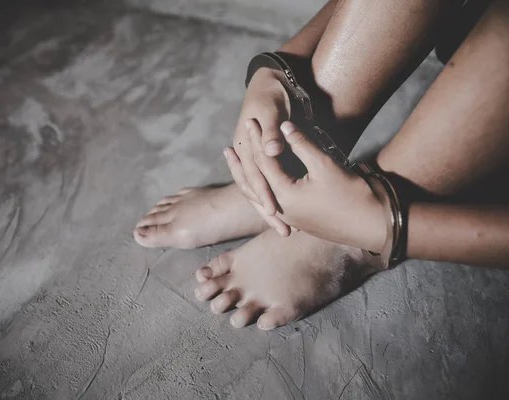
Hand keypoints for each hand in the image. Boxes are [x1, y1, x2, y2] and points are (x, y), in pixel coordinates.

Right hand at [225, 67, 292, 234]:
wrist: (268, 83)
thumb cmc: (272, 95)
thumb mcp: (272, 110)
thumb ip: (273, 132)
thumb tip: (272, 151)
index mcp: (243, 146)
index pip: (253, 176)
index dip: (264, 194)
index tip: (276, 212)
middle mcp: (245, 156)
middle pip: (253, 190)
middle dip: (267, 211)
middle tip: (285, 231)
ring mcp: (251, 160)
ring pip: (257, 192)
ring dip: (269, 210)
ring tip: (286, 229)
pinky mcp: (261, 161)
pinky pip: (264, 185)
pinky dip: (272, 199)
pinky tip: (285, 212)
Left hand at [242, 120, 386, 251]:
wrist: (374, 225)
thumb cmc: (352, 195)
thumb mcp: (325, 166)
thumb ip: (301, 145)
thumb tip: (284, 126)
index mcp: (284, 196)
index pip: (263, 162)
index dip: (257, 138)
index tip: (251, 119)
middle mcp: (281, 209)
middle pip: (254, 182)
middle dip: (241, 162)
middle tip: (226, 147)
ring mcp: (290, 217)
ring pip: (259, 196)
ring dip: (246, 178)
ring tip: (235, 164)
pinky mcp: (299, 220)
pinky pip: (271, 202)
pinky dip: (261, 190)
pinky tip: (260, 184)